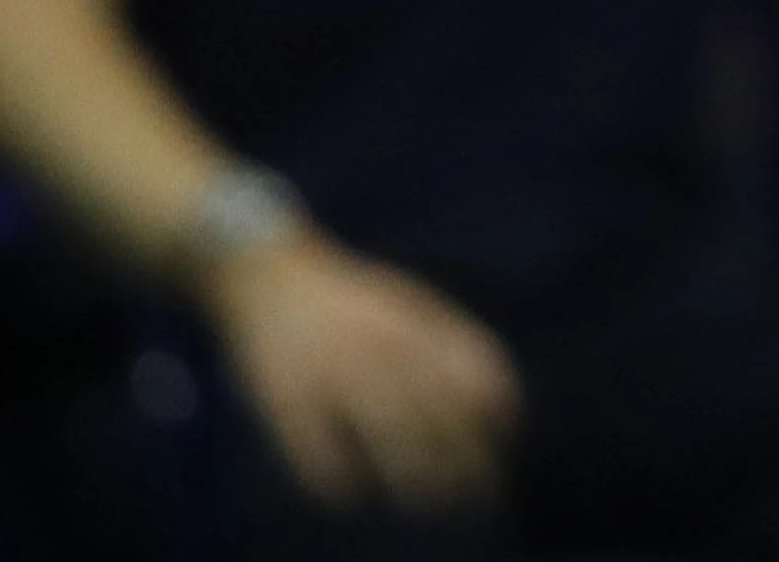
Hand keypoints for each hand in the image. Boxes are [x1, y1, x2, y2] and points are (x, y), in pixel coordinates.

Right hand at [210, 233, 516, 512]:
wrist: (271, 279)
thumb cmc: (354, 307)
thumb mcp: (411, 309)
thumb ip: (457, 349)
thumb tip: (505, 407)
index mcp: (410, 325)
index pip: (465, 368)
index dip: (493, 407)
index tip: (507, 438)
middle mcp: (376, 346)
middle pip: (432, 408)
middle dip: (462, 456)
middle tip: (481, 491)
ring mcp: (332, 370)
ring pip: (384, 429)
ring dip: (414, 471)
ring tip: (433, 500)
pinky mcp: (284, 396)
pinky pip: (316, 445)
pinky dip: (335, 474)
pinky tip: (349, 493)